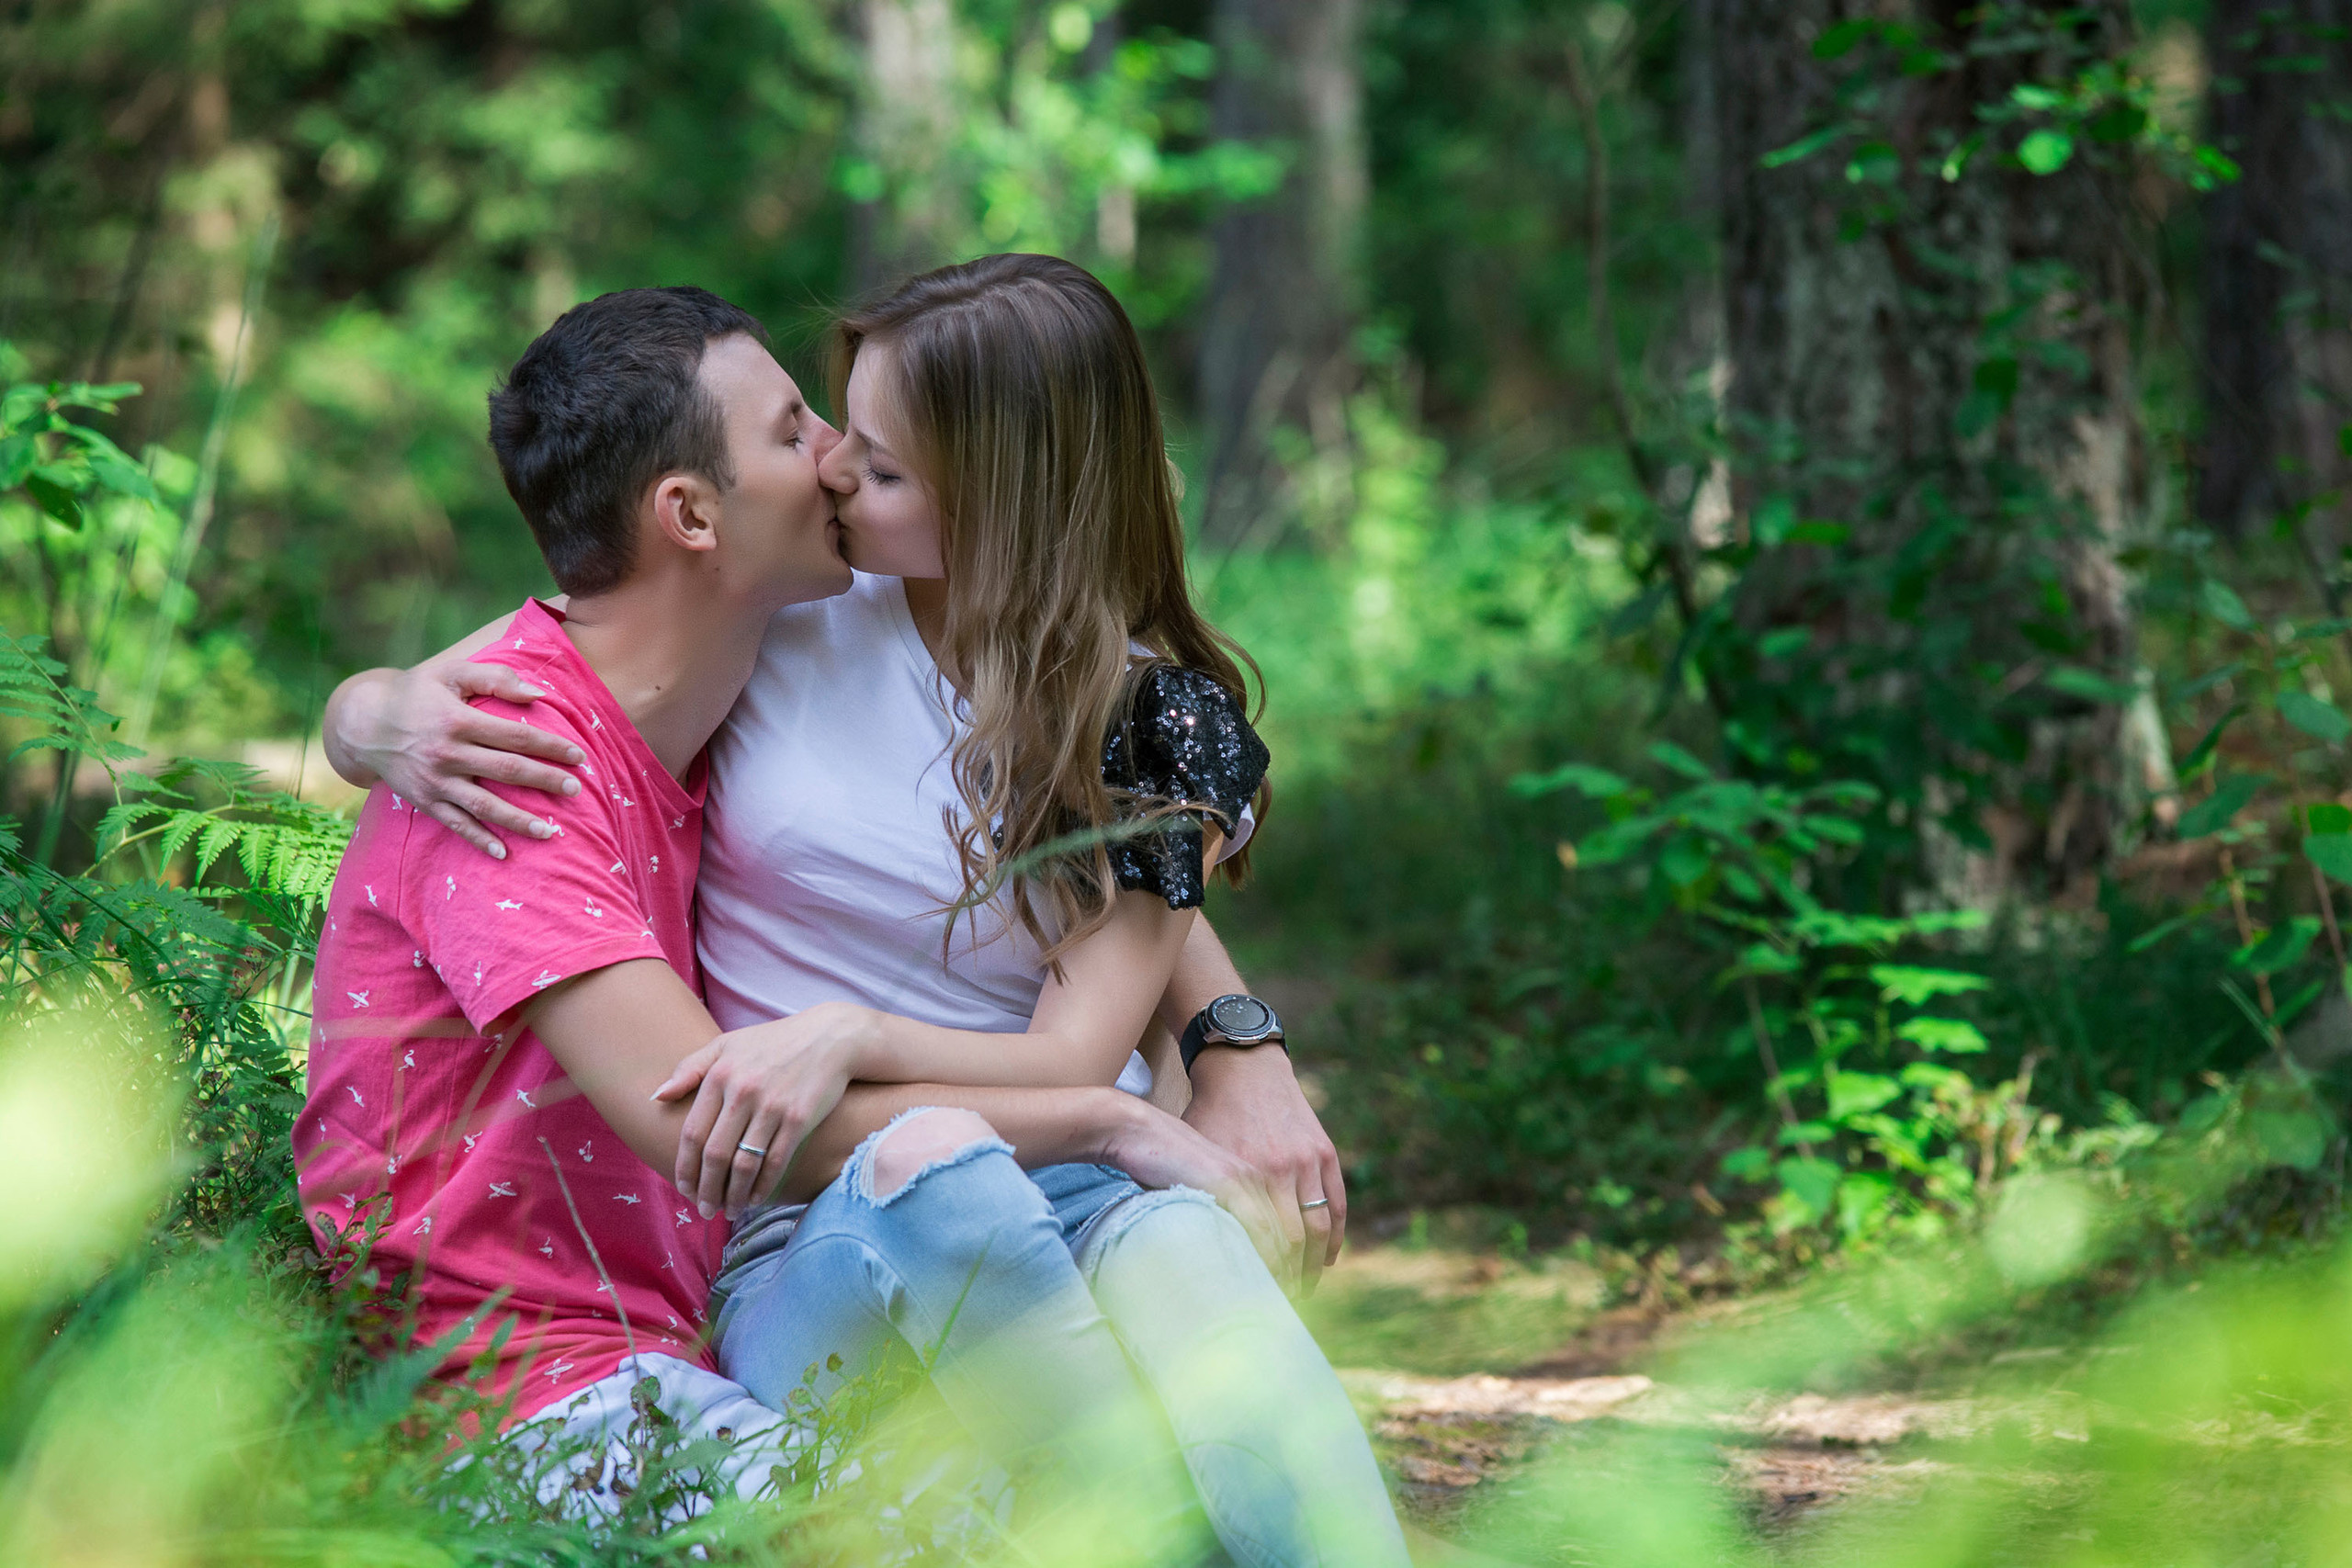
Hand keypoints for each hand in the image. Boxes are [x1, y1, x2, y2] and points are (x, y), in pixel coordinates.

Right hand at [328, 664, 584, 856]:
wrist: (363, 724)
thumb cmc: (418, 692)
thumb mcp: (452, 673)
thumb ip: (496, 678)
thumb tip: (539, 694)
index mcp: (458, 720)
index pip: (516, 736)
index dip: (550, 746)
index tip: (579, 756)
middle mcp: (447, 754)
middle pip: (506, 771)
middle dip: (544, 781)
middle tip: (576, 790)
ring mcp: (435, 781)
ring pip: (484, 806)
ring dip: (519, 821)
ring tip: (551, 832)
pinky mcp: (425, 801)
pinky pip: (456, 824)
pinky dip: (479, 840)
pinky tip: (504, 853)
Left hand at [653, 1002, 874, 1218]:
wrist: (830, 1037)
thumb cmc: (773, 1043)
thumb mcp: (726, 1045)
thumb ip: (689, 1069)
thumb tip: (657, 1098)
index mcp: (720, 1075)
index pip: (692, 1133)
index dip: (685, 1168)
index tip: (684, 1189)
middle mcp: (743, 1092)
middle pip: (715, 1155)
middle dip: (706, 1190)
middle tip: (705, 1210)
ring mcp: (773, 1106)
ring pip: (744, 1164)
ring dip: (733, 1195)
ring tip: (729, 1211)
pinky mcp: (800, 1118)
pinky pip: (776, 1162)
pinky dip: (763, 1186)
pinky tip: (755, 1199)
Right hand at [1099, 1097, 1295, 1290]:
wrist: (1137, 1129)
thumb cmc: (1158, 1161)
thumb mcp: (1197, 1188)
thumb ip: (1215, 1213)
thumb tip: (1215, 1250)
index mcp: (1255, 1178)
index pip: (1290, 1226)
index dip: (1296, 1261)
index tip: (1294, 1289)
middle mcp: (1259, 1177)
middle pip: (1295, 1234)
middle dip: (1299, 1272)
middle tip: (1294, 1302)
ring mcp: (1246, 1179)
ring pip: (1283, 1235)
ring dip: (1287, 1272)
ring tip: (1284, 1300)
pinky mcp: (1228, 1183)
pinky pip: (1259, 1228)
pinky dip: (1267, 1258)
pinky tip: (1266, 1281)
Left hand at [1183, 1043, 1345, 1293]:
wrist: (1242, 1068)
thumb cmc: (1207, 1115)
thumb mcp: (1195, 1153)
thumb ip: (1196, 1194)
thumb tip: (1186, 1246)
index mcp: (1245, 1175)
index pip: (1262, 1243)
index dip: (1263, 1275)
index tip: (1255, 1299)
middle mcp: (1280, 1170)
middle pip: (1294, 1242)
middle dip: (1291, 1278)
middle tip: (1282, 1304)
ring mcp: (1307, 1161)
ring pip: (1319, 1227)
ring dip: (1314, 1264)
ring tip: (1304, 1287)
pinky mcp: (1325, 1152)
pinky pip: (1337, 1204)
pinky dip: (1334, 1236)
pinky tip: (1325, 1259)